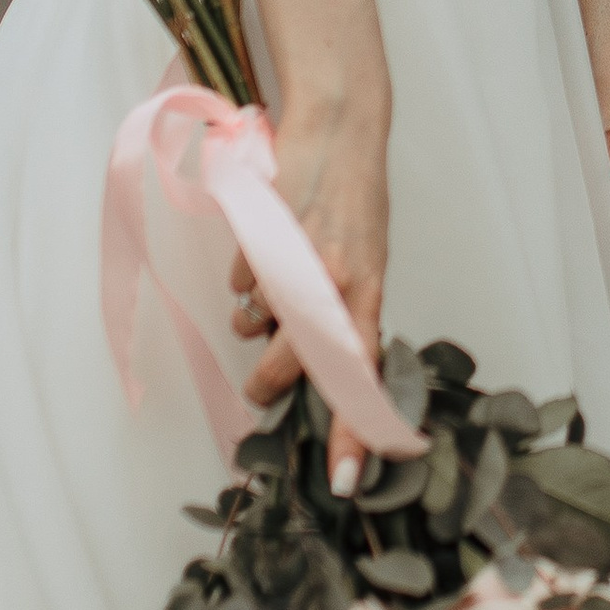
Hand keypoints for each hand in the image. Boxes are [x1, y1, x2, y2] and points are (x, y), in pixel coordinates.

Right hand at [228, 120, 388, 487]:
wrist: (339, 128)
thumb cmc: (351, 198)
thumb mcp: (361, 259)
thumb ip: (338, 307)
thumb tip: (301, 355)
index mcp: (368, 295)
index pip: (363, 378)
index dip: (355, 432)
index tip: (346, 480)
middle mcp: (340, 285)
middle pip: (295, 363)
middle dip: (268, 381)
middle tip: (258, 388)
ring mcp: (300, 262)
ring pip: (258, 321)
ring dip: (252, 320)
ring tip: (261, 298)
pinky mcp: (266, 238)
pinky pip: (242, 279)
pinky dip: (244, 273)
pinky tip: (260, 248)